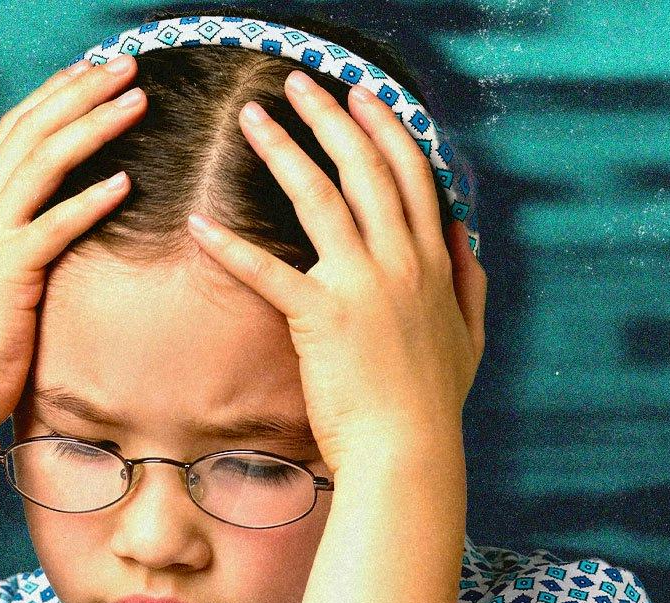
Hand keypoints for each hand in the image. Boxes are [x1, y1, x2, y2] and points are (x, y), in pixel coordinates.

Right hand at [0, 54, 146, 442]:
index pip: (13, 134)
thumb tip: (50, 231)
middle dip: (80, 91)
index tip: (91, 72)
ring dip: (93, 125)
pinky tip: (125, 182)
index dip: (53, 97)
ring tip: (135, 100)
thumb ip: (16, 246)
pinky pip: (54, 224)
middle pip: (31, 130)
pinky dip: (90, 200)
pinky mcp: (6, 271)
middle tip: (126, 65)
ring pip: (43, 162)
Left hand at [185, 73, 486, 475]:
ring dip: (282, 150)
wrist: (408, 451)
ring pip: (319, 196)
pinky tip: (199, 223)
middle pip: (365, 168)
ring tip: (251, 119)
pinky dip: (230, 246)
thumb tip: (468, 240)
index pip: (413, 175)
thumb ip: (470, 284)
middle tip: (299, 85)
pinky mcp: (321, 317)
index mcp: (433, 262)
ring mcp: (362, 284)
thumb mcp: (469, 339)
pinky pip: (267, 270)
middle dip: (331, 116)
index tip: (363, 96)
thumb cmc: (432, 405)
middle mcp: (401, 260)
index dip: (386, 129)